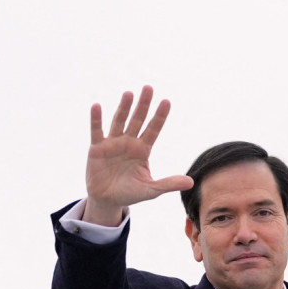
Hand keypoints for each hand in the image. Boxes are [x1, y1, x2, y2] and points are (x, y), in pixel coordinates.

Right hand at [83, 85, 193, 226]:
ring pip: (119, 121)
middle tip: (149, 88)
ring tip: (129, 93)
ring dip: (124, 108)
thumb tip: (191, 183)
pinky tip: (97, 106)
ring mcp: (113, 143)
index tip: (166, 101)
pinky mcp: (96, 148)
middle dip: (143, 105)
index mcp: (143, 149)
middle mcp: (129, 142)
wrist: (107, 200)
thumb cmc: (130, 193)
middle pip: (138, 120)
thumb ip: (168, 184)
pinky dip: (96, 119)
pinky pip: (97, 131)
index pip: (153, 129)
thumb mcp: (151, 190)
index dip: (159, 116)